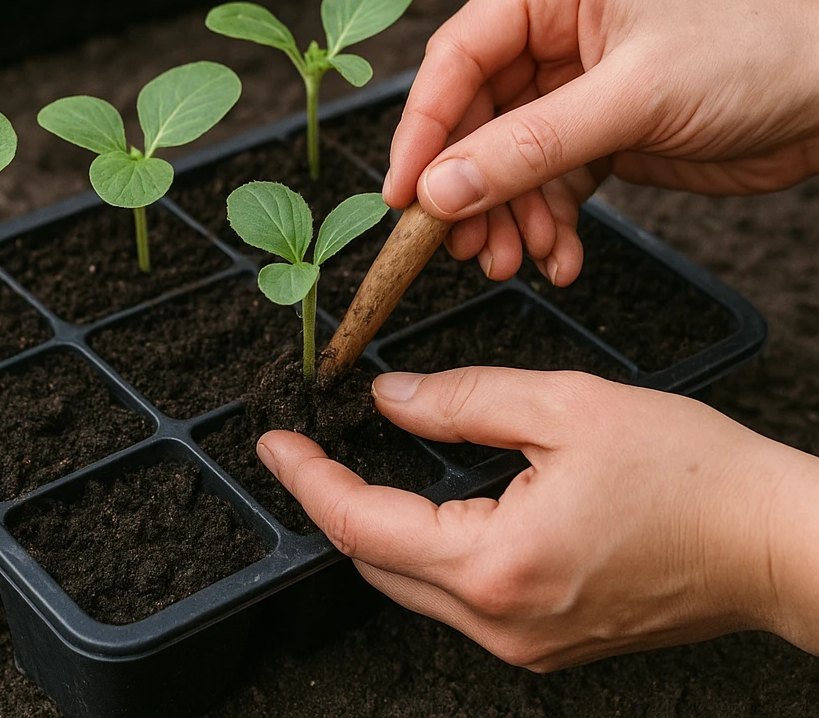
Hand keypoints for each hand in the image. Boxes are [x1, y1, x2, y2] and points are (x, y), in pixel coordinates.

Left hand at [257, 368, 818, 669]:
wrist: (774, 542)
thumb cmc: (687, 470)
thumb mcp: (564, 407)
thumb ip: (461, 401)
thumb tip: (389, 400)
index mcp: (496, 564)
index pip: (362, 525)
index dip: (307, 479)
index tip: (273, 442)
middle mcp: (501, 622)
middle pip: (376, 562)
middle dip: (332, 501)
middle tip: (305, 445)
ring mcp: (525, 642)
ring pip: (412, 583)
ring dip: (376, 525)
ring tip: (354, 465)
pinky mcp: (547, 640)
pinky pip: (457, 595)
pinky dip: (424, 546)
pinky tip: (428, 502)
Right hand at [385, 0, 818, 285]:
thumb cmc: (752, 58)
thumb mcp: (633, 99)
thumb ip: (529, 147)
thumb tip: (440, 190)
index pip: (457, 56)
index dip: (423, 128)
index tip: (403, 194)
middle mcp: (550, 30)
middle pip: (473, 116)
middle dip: (472, 188)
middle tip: (465, 247)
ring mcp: (568, 84)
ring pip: (503, 158)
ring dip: (507, 216)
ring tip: (518, 261)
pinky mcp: (590, 131)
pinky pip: (542, 182)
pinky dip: (544, 222)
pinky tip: (561, 255)